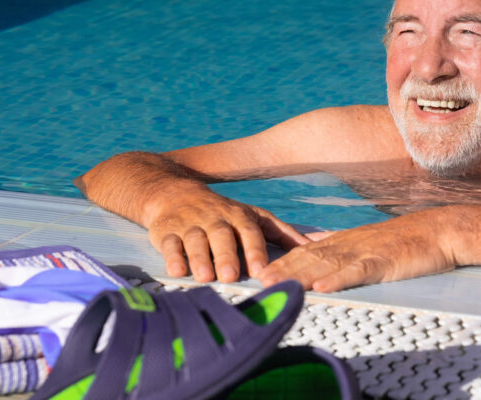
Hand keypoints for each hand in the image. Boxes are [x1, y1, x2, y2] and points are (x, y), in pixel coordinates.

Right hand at [146, 188, 309, 282]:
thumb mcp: (254, 217)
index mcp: (238, 216)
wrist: (174, 193)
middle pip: (221, 235)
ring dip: (200, 259)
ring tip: (206, 278)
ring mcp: (189, 224)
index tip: (261, 270)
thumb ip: (282, 233)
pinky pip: (169, 243)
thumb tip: (315, 247)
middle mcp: (214, 218)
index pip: (250, 231)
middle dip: (225, 255)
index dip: (255, 250)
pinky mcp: (166, 232)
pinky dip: (173, 257)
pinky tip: (177, 272)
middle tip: (230, 276)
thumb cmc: (223, 212)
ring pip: (195, 240)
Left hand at [258, 210, 455, 291]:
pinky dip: (337, 279)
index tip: (258, 271)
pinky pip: (357, 271)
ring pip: (326, 264)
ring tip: (276, 284)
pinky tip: (321, 287)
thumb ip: (341, 244)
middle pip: (308, 257)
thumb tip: (315, 244)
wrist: (440, 230)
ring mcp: (366, 251)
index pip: (306, 250)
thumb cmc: (407, 240)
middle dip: (281, 269)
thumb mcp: (368, 241)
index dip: (281, 261)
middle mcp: (350, 244)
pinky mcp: (383, 261)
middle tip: (256, 280)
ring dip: (298, 275)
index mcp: (345, 240)